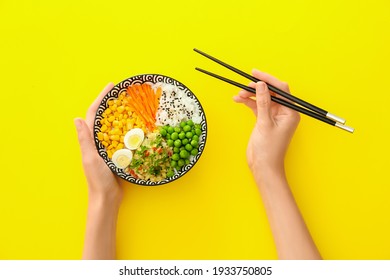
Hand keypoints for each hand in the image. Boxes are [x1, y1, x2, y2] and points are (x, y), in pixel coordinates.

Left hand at [74, 83, 122, 205]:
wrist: (107, 198)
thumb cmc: (98, 180)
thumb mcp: (91, 158)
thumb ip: (85, 140)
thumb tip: (77, 119)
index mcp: (90, 140)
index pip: (93, 114)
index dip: (101, 99)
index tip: (111, 86)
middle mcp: (98, 141)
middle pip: (104, 117)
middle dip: (111, 103)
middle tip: (123, 93)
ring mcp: (107, 148)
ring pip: (114, 126)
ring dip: (121, 114)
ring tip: (131, 105)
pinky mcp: (117, 154)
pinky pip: (122, 138)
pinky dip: (128, 129)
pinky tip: (137, 127)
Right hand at [233, 69, 299, 177]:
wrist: (263, 167)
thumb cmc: (269, 150)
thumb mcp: (265, 123)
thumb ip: (262, 102)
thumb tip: (261, 85)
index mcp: (290, 112)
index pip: (281, 89)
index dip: (268, 79)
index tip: (255, 74)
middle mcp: (284, 112)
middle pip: (271, 92)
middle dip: (256, 88)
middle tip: (243, 86)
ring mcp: (274, 116)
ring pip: (262, 98)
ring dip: (250, 95)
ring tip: (238, 95)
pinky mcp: (265, 120)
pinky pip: (257, 106)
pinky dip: (248, 103)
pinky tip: (239, 100)